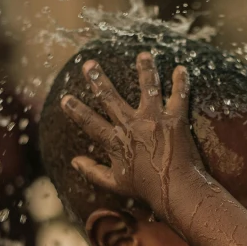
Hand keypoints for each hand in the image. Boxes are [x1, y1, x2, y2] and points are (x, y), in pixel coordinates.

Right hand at [61, 53, 203, 208]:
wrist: (177, 190)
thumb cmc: (146, 189)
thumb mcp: (115, 183)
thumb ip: (93, 171)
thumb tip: (74, 161)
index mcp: (116, 141)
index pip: (90, 122)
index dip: (76, 110)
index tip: (65, 98)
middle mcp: (133, 125)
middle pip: (110, 96)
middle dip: (97, 78)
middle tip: (88, 64)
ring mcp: (155, 120)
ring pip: (148, 87)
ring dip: (145, 68)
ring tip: (143, 55)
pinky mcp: (176, 120)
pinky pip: (179, 95)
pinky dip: (181, 82)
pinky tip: (181, 69)